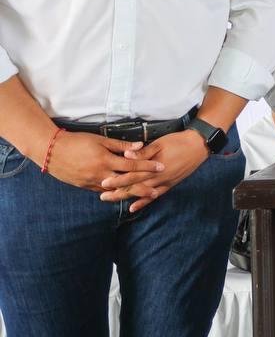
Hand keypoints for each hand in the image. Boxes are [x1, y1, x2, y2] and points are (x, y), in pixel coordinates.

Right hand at [43, 131, 164, 191]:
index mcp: (106, 160)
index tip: (161, 167)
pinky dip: (114, 193)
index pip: (132, 164)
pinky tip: (123, 195)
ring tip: (143, 196)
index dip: (147, 166)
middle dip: (142, 187)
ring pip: (115, 190)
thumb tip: (140, 145)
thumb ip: (120, 145)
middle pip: (126, 182)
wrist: (52, 151)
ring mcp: (92, 182)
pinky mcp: (85, 186)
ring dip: (129, 193)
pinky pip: (103, 192)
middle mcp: (101, 173)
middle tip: (156, 191)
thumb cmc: (77, 141)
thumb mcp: (100, 140)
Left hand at [100, 130, 209, 212]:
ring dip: (127, 198)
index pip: (131, 175)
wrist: (199, 146)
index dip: (117, 179)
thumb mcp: (159, 143)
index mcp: (153, 166)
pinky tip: (134, 207)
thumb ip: (143, 152)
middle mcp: (157, 177)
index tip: (103, 182)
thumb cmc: (179, 141)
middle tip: (103, 197)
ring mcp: (164, 182)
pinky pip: (155, 196)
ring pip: (142, 193)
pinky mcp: (170, 184)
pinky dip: (144, 202)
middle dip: (118, 192)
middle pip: (134, 187)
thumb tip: (127, 154)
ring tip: (113, 200)